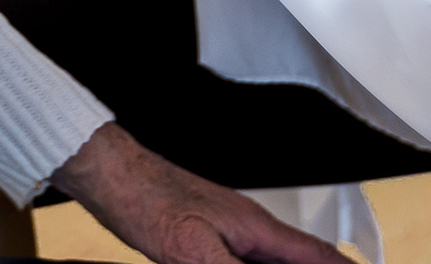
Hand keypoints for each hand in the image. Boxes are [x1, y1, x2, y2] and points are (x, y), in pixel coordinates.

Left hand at [47, 123, 350, 263]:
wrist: (113, 175)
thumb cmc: (147, 200)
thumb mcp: (193, 250)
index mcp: (256, 228)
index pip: (317, 256)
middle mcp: (250, 228)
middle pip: (303, 258)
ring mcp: (230, 231)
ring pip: (277, 258)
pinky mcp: (210, 236)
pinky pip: (250, 259)